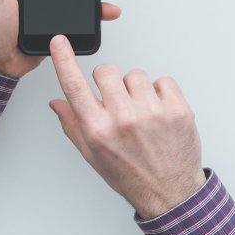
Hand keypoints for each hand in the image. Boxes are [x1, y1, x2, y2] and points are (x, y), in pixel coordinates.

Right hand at [48, 35, 206, 219]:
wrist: (171, 193)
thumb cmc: (131, 175)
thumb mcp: (94, 156)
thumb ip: (73, 125)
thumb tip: (56, 102)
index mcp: (99, 130)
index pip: (74, 86)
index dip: (63, 60)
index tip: (59, 41)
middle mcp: (124, 120)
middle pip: (106, 71)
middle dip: (109, 82)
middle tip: (117, 101)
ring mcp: (152, 113)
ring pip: (135, 74)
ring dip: (136, 88)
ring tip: (141, 112)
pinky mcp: (178, 109)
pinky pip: (163, 80)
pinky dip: (161, 93)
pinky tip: (158, 111)